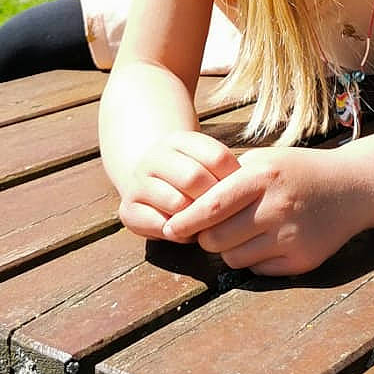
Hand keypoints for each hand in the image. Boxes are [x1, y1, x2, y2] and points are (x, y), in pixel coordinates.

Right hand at [115, 131, 240, 239]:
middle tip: (224, 213)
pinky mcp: (127, 210)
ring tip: (206, 224)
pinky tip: (186, 232)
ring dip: (196, 219)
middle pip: (195, 178)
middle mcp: (154, 157)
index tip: (241, 192)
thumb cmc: (192, 176)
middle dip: (213, 200)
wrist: (150, 181)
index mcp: (179, 140)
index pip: (217, 157)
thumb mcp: (207, 163)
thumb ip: (226, 172)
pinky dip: (178, 234)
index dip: (234, 179)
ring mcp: (138, 182)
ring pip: (176, 203)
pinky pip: (159, 225)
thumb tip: (246, 193)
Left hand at [160, 146, 356, 275]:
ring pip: (234, 259)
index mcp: (263, 177)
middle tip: (211, 230)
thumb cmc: (299, 172)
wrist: (352, 188)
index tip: (170, 228)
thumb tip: (185, 202)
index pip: (210, 206)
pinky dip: (254, 260)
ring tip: (241, 234)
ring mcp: (291, 236)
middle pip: (215, 239)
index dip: (184, 221)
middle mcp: (277, 207)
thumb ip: (228, 177)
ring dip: (229, 250)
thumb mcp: (265, 160)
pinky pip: (258, 270)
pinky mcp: (303, 260)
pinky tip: (267, 242)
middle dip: (205, 237)